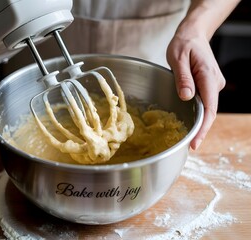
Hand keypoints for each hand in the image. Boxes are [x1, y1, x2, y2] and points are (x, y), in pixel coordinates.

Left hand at [166, 33, 225, 149]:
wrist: (193, 35)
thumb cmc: (184, 44)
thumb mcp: (178, 58)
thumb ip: (182, 78)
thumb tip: (187, 97)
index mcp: (208, 76)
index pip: (209, 107)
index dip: (203, 127)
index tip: (196, 142)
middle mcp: (215, 82)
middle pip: (210, 111)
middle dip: (201, 130)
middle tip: (191, 146)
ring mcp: (213, 84)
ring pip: (208, 108)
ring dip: (200, 123)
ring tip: (189, 138)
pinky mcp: (209, 85)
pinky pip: (204, 102)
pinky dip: (198, 113)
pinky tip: (191, 122)